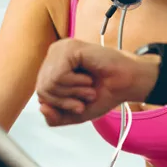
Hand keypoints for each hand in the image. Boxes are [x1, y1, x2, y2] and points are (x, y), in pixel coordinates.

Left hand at [36, 39, 157, 125]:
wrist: (126, 84)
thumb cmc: (104, 93)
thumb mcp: (74, 113)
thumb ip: (55, 118)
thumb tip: (41, 107)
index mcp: (53, 67)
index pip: (40, 93)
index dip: (59, 105)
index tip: (79, 106)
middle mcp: (54, 56)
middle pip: (42, 90)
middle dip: (65, 100)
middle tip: (85, 95)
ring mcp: (60, 49)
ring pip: (48, 84)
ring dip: (73, 92)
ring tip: (88, 86)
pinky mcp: (68, 48)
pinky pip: (58, 76)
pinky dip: (75, 84)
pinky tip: (88, 78)